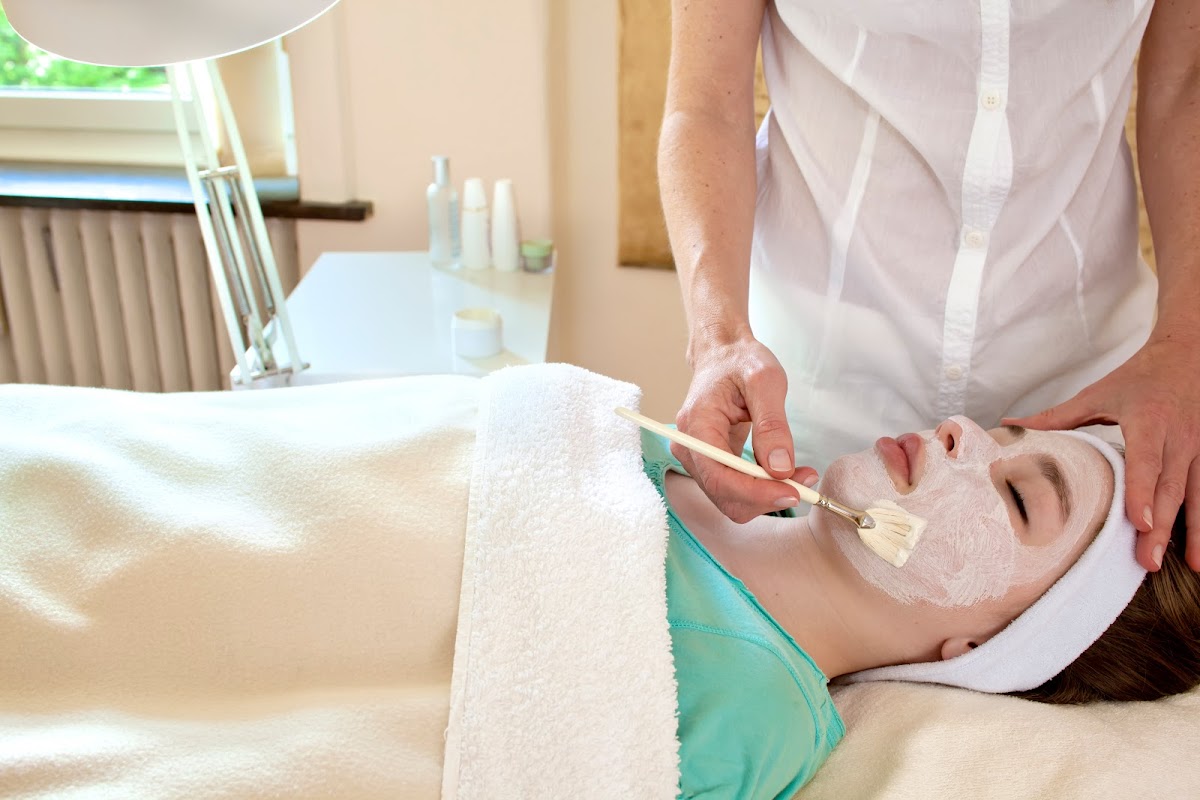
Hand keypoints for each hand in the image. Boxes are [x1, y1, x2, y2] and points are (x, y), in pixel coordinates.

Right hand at [675, 334, 817, 522]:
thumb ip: (772, 425)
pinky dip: (762, 489)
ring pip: (731, 499)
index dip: (757, 493)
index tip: (794, 491)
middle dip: (766, 497)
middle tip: (805, 482)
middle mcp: (690, 447)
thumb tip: (779, 468)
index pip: (720, 478)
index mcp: (697, 425)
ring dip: (767, 496)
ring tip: (799, 475)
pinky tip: (784, 474)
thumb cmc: (740, 362)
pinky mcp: (710, 463)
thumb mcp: (765, 382)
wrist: (724, 356)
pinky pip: (735, 489)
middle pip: (725, 496)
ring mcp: (698, 458)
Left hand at [1004, 331, 1199, 571]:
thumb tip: (1009, 426)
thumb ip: (1057, 417)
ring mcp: (1197, 449)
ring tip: (1183, 566)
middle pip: (1168, 488)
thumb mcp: (1098, 392)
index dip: (1141, 493)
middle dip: (1159, 527)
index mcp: (1146, 421)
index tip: (1137, 522)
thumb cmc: (1139, 375)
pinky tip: (1197, 556)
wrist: (1189, 353)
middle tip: (1147, 561)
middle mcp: (1176, 438)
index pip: (1143, 463)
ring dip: (1188, 533)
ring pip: (1193, 496)